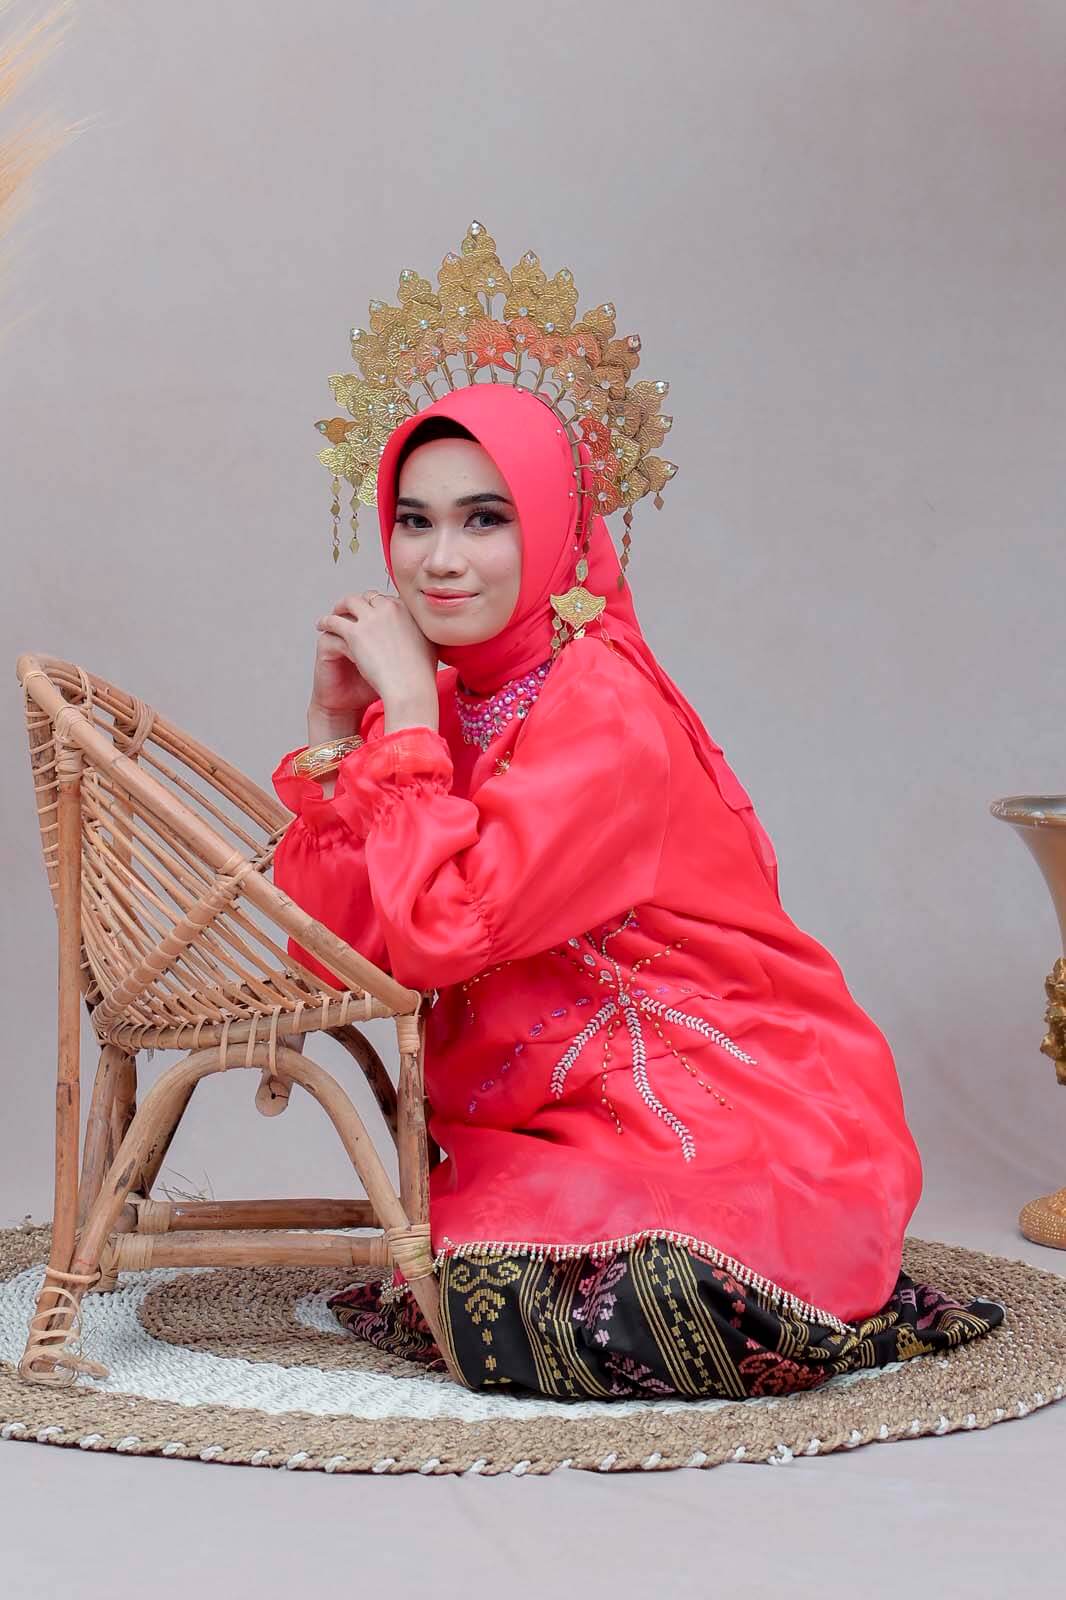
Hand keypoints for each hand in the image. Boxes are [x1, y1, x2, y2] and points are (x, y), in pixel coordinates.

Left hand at [315, 591, 438, 711]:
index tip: (373, 613)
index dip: (378, 606)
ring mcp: (371, 618)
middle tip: (351, 610)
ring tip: (334, 613)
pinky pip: (335, 620)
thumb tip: (427, 635)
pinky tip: (322, 626)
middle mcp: (390, 608)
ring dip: (340, 606)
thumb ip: (424, 634)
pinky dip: (326, 621)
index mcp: (408, 610)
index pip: (388, 600)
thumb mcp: (431, 646)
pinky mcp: (355, 632)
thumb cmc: (421, 674)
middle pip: (369, 597)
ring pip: (350, 603)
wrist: (410, 686)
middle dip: (359, 602)